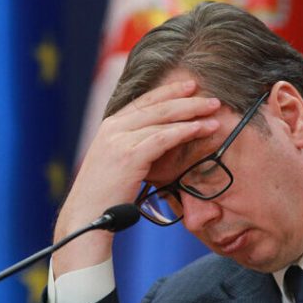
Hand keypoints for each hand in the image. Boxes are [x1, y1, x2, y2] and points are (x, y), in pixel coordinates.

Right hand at [52, 79, 220, 275]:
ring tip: (215, 113)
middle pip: (157, 105)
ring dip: (192, 114)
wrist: (87, 215)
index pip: (144, 101)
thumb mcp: (116, 162)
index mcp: (110, 126)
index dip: (169, 91)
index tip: (191, 87)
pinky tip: (201, 129)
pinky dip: (184, 131)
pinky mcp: (129, 156)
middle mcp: (113, 127)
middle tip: (213, 99)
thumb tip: (159, 141)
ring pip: (163, 118)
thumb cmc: (106, 195)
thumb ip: (133, 146)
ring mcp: (119, 140)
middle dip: (187, 99)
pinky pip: (163, 138)